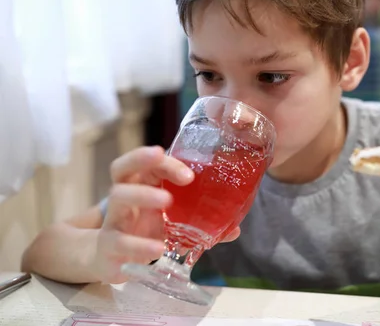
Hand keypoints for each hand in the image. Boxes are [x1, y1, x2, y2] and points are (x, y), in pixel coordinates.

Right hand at [94, 146, 239, 283]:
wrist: (111, 260)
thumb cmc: (145, 231)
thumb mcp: (172, 223)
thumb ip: (201, 222)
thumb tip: (234, 228)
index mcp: (141, 185)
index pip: (148, 163)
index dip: (165, 162)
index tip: (189, 173)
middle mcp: (123, 197)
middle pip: (121, 168)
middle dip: (140, 159)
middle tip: (162, 157)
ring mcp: (113, 220)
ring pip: (118, 198)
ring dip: (143, 194)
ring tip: (167, 202)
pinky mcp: (108, 247)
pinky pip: (119, 242)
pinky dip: (138, 245)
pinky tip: (157, 248)